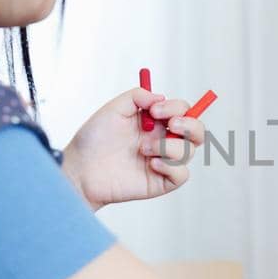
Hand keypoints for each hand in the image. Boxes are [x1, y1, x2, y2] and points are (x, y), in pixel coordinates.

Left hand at [60, 87, 207, 208]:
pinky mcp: (161, 181)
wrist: (80, 169)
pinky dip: (170, 166)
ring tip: (143, 149)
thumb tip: (160, 97)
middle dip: (190, 125)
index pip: (183, 111)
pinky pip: (181, 174)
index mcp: (155, 122)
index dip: (176, 107)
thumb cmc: (94, 140)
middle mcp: (163, 140)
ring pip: (189, 151)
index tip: (155, 110)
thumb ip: (137, 96)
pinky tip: (150, 164)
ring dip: (169, 146)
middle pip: (197, 132)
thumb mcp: (113, 109)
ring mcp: (164, 161)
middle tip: (170, 124)